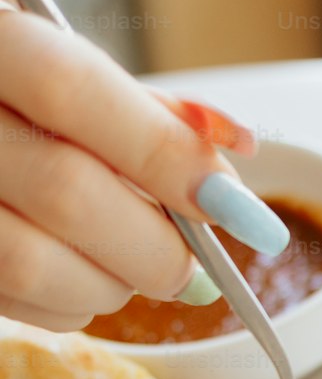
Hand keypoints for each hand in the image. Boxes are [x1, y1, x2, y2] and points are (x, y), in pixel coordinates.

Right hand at [0, 8, 288, 330]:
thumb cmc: (26, 97)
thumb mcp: (82, 74)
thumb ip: (157, 112)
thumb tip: (242, 150)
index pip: (71, 91)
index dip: (162, 153)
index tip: (233, 203)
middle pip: (65, 191)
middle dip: (155, 244)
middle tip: (194, 264)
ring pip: (33, 263)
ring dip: (112, 283)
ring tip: (133, 266)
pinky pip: (16, 299)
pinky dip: (73, 304)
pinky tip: (83, 274)